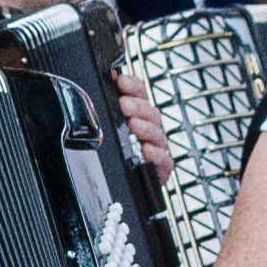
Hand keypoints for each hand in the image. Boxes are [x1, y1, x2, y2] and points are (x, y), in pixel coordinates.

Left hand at [109, 72, 176, 189]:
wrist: (116, 190)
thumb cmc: (110, 155)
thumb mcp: (102, 125)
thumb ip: (106, 102)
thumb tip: (107, 76)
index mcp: (136, 115)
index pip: (138, 94)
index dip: (132, 85)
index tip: (121, 81)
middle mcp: (148, 130)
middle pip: (150, 113)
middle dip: (138, 106)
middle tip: (124, 104)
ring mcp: (156, 149)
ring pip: (158, 134)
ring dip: (145, 127)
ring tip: (133, 125)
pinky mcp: (160, 170)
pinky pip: (165, 160)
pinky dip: (156, 154)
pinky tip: (146, 149)